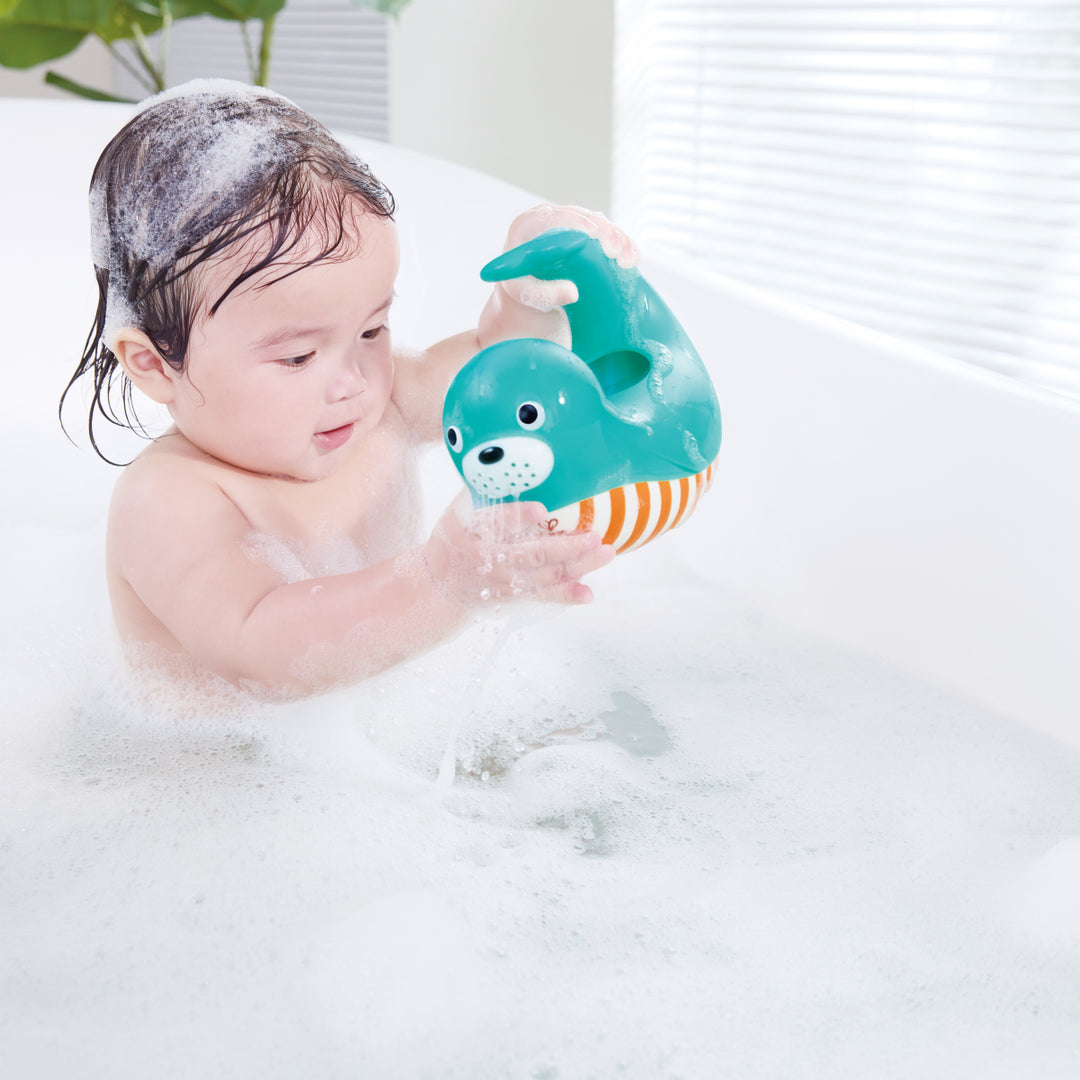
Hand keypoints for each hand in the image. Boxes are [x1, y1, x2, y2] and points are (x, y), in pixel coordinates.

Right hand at [423, 493, 614, 606]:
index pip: (496, 522)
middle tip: (594, 536)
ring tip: (606, 552)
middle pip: (532, 554)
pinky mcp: (514, 596)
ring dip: (578, 565)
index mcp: (471, 532)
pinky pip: (544, 596)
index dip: (518, 516)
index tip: (541, 509)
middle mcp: (489, 559)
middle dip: (565, 547)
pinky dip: (566, 595)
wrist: (440, 588)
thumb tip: (506, 450)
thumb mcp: (456, 512)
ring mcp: (504, 581)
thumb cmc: (454, 539)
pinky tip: (589, 593)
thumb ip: (482, 489)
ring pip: (546, 574)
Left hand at [499, 204, 639, 311]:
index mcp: (528, 225)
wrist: (528, 297)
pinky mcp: (588, 236)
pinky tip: (632, 259)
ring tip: (627, 261)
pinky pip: (608, 235)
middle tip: (616, 252)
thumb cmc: (521, 293)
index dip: (575, 221)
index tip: (593, 233)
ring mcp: (572, 226)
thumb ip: (543, 294)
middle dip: (604, 231)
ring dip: (618, 239)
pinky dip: (622, 246)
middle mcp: (551, 219)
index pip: (553, 215)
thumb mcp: (525, 296)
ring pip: (600, 224)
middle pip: (582, 216)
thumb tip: (572, 293)